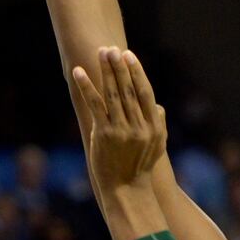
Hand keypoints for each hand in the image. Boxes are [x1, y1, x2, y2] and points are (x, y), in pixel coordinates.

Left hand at [72, 48, 166, 189]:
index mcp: (154, 126)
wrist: (126, 191)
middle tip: (112, 48)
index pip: (144, 92)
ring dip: (106, 71)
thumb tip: (158, 105)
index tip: (129, 55)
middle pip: (128, 89)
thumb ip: (159, 124)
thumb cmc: (140, 168)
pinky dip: (87, 87)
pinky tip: (80, 72)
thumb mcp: (156, 147)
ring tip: (100, 52)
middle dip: (120, 66)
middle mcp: (139, 127)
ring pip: (113, 94)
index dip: (137, 72)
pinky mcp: (104, 135)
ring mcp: (122, 131)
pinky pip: (95, 105)